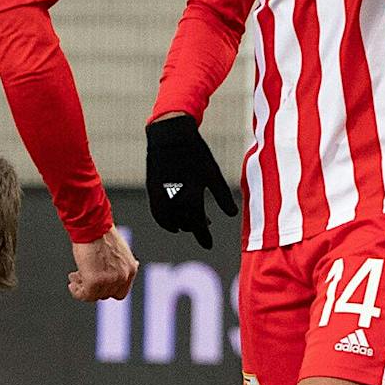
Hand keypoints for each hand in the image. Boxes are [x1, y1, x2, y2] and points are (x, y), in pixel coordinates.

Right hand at [67, 227, 136, 302]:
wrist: (93, 226)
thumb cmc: (101, 233)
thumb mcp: (116, 250)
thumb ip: (116, 263)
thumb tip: (108, 269)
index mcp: (130, 269)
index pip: (120, 291)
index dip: (107, 289)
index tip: (97, 282)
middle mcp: (123, 277)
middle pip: (106, 294)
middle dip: (93, 287)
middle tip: (80, 276)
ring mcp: (109, 281)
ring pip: (94, 295)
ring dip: (83, 287)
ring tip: (74, 276)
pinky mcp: (94, 282)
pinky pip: (84, 295)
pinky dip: (76, 291)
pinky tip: (71, 284)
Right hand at [146, 113, 239, 248]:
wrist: (170, 138)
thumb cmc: (196, 154)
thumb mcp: (213, 174)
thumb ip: (222, 196)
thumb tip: (232, 214)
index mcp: (192, 198)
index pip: (198, 226)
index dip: (204, 238)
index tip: (209, 246)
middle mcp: (174, 202)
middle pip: (185, 225)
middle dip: (195, 228)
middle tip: (206, 226)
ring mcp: (161, 197)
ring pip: (170, 221)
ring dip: (180, 225)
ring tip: (189, 222)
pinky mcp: (152, 192)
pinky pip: (157, 214)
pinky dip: (164, 221)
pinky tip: (172, 220)